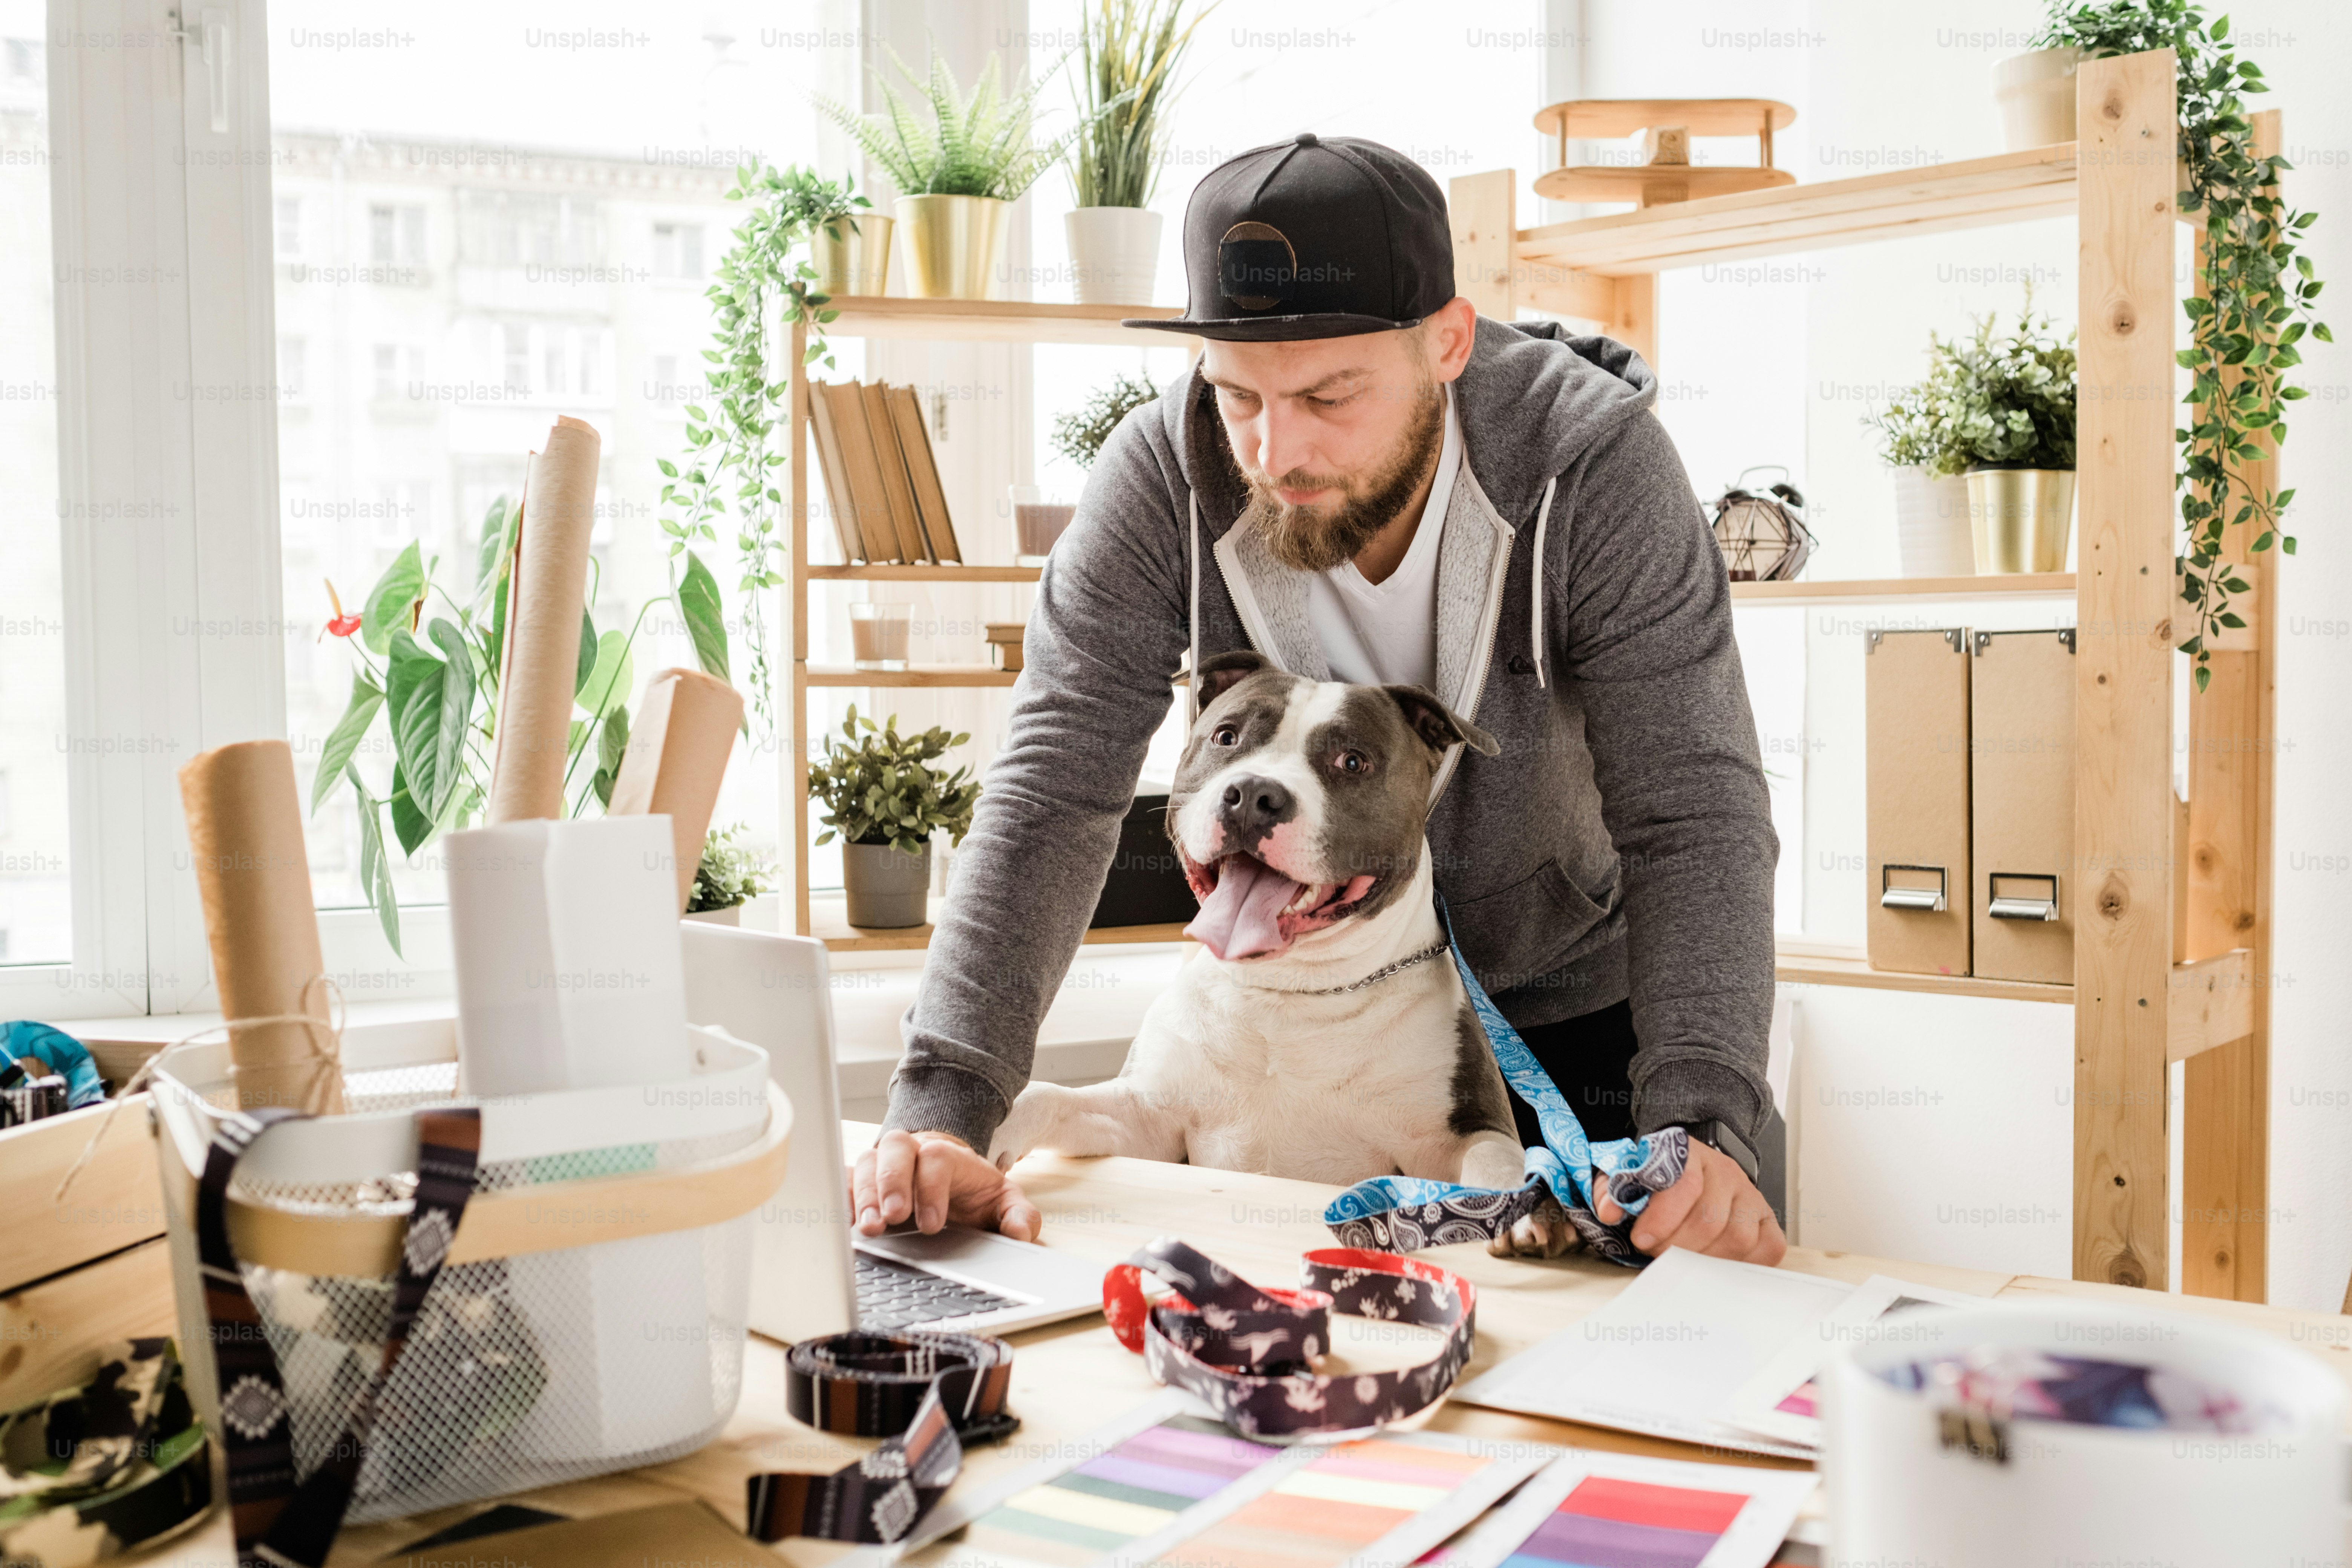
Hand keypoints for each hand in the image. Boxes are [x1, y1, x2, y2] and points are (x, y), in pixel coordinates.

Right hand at [851, 1129, 1041, 1242]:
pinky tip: (844, 1222)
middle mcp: (913, 1152)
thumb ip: (1019, 1215)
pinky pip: (846, 1179)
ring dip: (864, 1194)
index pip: (937, 1158)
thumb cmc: (973, 1191)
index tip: (932, 1224)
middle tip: (892, 1218)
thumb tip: (1020, 1233)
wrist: (951, 1178)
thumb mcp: (1004, 1202)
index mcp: (950, 1156)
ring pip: (866, 1162)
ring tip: (869, 1228)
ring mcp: (884, 1163)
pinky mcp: (863, 1179)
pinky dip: (842, 1197)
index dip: (931, 1188)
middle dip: (891, 1183)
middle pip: (895, 1149)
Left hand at [1596, 1138, 1785, 1265]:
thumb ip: (1613, 1189)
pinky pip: (1768, 1248)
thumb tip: (1609, 1210)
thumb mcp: (1630, 1175)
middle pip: (1711, 1219)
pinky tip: (1716, 1263)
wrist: (1693, 1166)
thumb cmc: (1660, 1177)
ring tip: (1682, 1258)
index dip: (1663, 1217)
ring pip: (1739, 1238)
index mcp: (1690, 1154)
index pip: (1686, 1184)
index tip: (1642, 1237)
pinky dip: (1743, 1264)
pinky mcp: (1767, 1220)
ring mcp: (1750, 1196)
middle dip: (1678, 1245)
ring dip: (1705, 1258)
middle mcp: (1726, 1172)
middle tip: (1657, 1251)